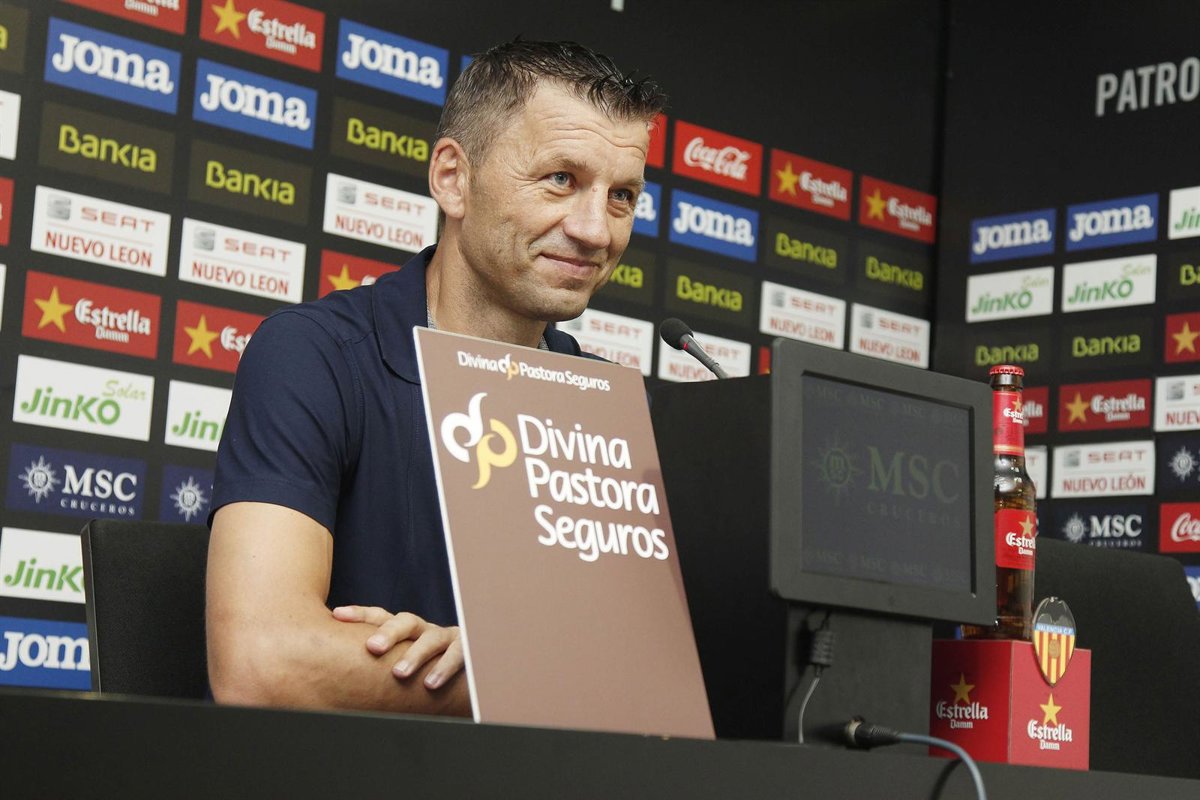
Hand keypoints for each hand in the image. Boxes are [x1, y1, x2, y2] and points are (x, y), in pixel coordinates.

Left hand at [331, 606, 463, 689]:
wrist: (469, 676)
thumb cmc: (426, 673)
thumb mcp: (400, 664)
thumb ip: (377, 667)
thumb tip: (338, 678)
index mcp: (405, 632)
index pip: (381, 617)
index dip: (360, 615)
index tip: (338, 615)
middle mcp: (424, 631)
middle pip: (406, 622)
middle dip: (389, 633)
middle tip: (372, 648)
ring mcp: (446, 638)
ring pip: (431, 640)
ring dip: (415, 655)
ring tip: (399, 673)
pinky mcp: (467, 649)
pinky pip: (458, 654)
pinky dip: (445, 667)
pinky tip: (431, 683)